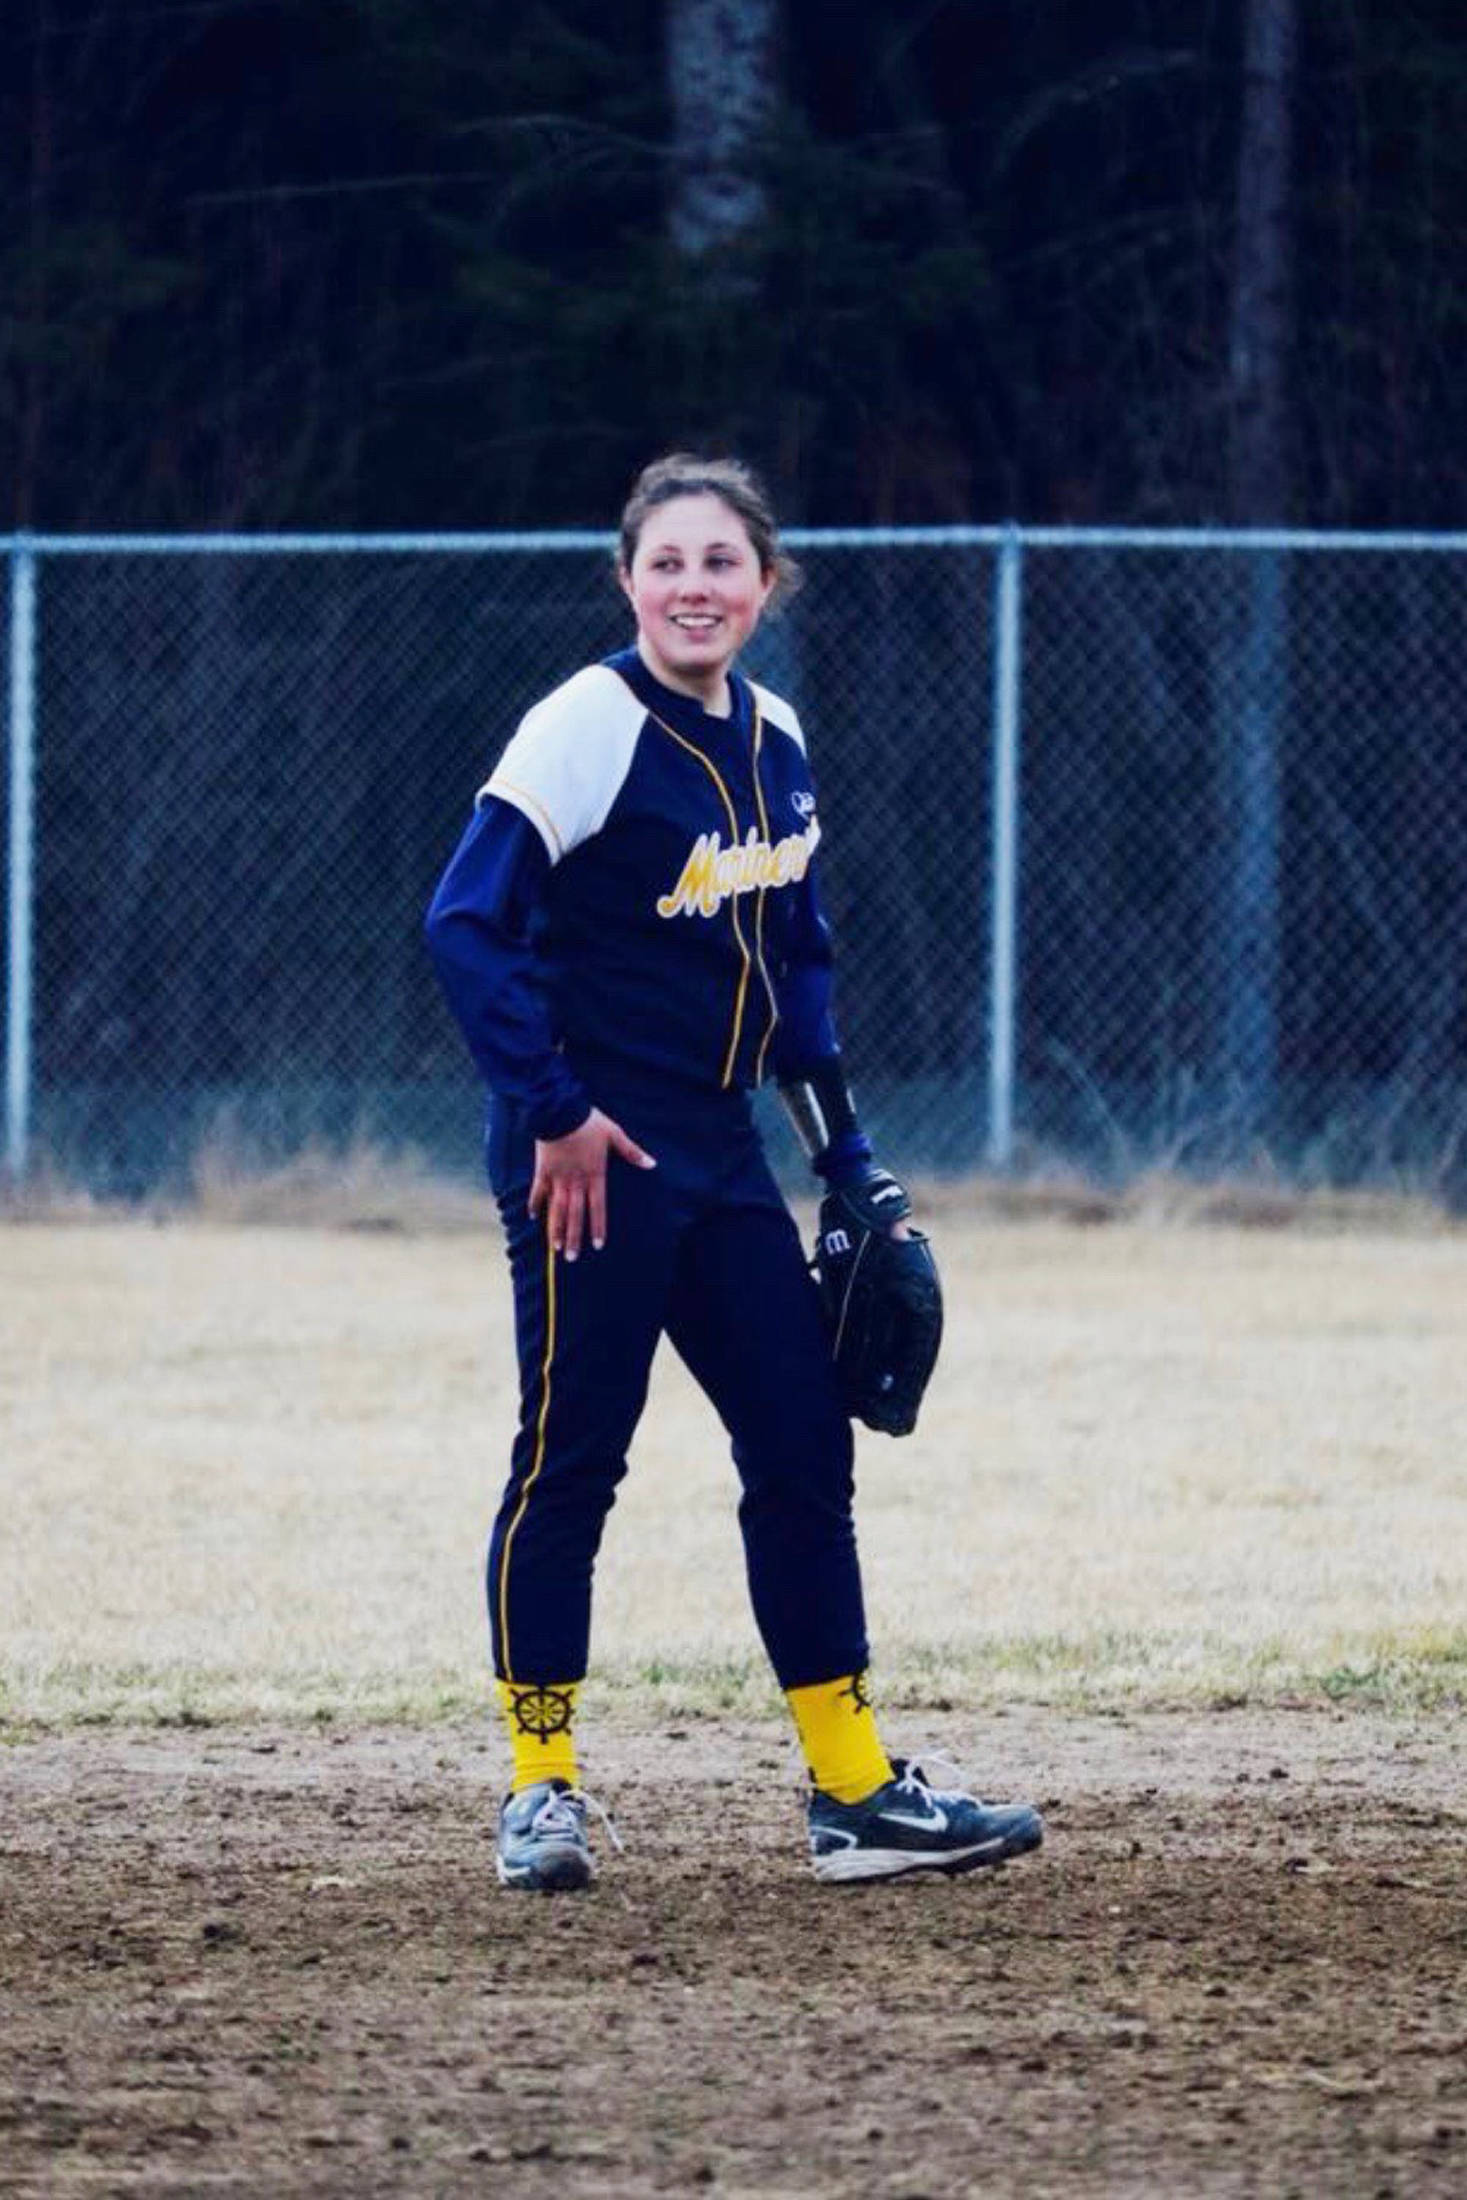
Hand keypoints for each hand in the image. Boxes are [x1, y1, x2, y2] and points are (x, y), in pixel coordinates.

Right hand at [529, 1109, 655, 1257]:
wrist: (560, 1111)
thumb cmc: (589, 1122)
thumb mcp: (615, 1134)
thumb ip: (632, 1152)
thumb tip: (652, 1163)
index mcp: (594, 1175)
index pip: (597, 1207)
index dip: (597, 1227)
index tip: (597, 1245)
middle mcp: (575, 1182)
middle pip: (574, 1215)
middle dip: (573, 1238)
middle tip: (572, 1258)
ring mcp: (557, 1178)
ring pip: (556, 1209)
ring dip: (555, 1229)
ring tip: (554, 1248)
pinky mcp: (542, 1171)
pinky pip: (537, 1192)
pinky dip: (535, 1204)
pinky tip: (533, 1217)